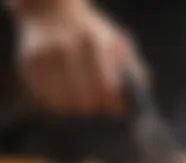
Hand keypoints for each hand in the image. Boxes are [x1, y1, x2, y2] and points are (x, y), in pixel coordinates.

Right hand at [14, 0, 147, 113]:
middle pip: (86, 103)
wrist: (52, 14)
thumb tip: (139, 106)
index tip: (115, 106)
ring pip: (65, 106)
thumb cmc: (94, 36)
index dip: (114, 104)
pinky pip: (47, 102)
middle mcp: (65, 47)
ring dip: (77, 107)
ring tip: (81, 95)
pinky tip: (65, 92)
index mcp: (93, 40)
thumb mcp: (119, 45)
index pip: (106, 90)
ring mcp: (43, 56)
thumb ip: (133, 73)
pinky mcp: (27, 65)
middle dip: (96, 107)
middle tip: (98, 102)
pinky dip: (59, 104)